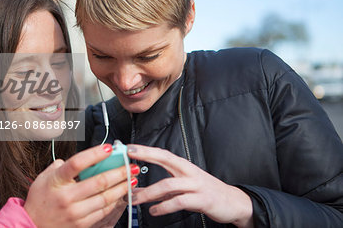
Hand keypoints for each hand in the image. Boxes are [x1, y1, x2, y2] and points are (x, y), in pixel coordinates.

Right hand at [24, 144, 138, 227]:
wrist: (32, 226)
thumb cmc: (39, 200)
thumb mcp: (43, 178)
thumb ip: (59, 166)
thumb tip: (77, 159)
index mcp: (57, 181)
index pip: (78, 163)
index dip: (95, 154)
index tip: (109, 148)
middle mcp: (66, 197)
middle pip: (99, 182)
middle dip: (119, 172)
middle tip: (131, 166)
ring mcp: (75, 212)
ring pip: (105, 198)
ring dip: (122, 187)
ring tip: (132, 179)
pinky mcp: (81, 224)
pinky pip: (103, 211)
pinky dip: (114, 202)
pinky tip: (121, 195)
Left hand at [127, 144, 252, 227]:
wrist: (232, 201)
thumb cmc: (204, 191)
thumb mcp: (183, 185)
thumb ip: (163, 186)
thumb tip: (137, 189)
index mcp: (183, 166)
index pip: (161, 153)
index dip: (145, 150)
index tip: (128, 148)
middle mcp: (188, 171)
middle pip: (164, 159)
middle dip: (145, 157)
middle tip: (127, 162)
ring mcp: (196, 185)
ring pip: (168, 184)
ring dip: (149, 192)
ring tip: (135, 199)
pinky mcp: (202, 199)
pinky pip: (179, 201)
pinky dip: (164, 207)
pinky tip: (154, 211)